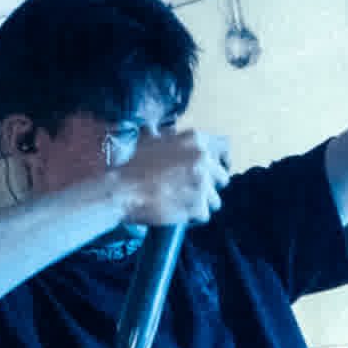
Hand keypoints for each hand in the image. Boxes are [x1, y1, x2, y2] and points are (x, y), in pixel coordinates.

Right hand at [112, 127, 230, 232]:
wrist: (122, 189)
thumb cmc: (133, 166)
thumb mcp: (149, 139)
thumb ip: (165, 134)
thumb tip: (167, 129)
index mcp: (195, 140)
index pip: (225, 147)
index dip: (222, 160)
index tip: (218, 169)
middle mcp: (202, 158)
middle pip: (223, 177)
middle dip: (210, 186)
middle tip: (191, 191)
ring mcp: (202, 182)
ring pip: (216, 199)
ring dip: (202, 204)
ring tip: (183, 204)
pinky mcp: (198, 205)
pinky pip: (205, 215)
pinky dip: (193, 217)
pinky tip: (179, 213)